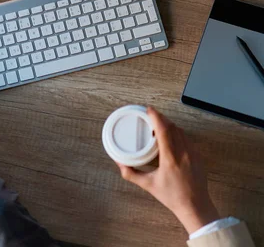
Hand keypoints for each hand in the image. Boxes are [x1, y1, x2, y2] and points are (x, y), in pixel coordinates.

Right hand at [116, 107, 219, 233]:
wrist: (195, 206)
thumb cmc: (172, 196)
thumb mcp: (148, 185)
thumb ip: (131, 173)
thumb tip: (118, 162)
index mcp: (170, 158)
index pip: (163, 130)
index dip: (156, 117)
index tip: (148, 109)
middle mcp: (183, 152)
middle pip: (172, 127)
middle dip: (161, 118)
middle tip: (149, 115)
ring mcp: (193, 153)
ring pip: (180, 131)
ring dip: (169, 125)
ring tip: (158, 125)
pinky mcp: (198, 156)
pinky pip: (186, 138)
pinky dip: (177, 133)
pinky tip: (170, 137)